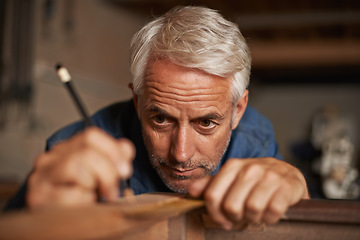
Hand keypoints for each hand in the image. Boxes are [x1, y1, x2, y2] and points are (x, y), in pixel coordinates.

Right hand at [27, 127, 134, 208]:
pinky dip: (83, 200)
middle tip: (114, 191)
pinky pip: (68, 193)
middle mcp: (49, 159)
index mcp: (65, 150)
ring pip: (75, 166)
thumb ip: (113, 160)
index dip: (113, 150)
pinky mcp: (38, 197)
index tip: (125, 170)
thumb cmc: (80, 199)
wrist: (58, 227)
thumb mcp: (99, 177)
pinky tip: (84, 205)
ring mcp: (40, 177)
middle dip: (108, 172)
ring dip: (94, 183)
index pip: (91, 136)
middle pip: (86, 151)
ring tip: (98, 197)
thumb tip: (125, 149)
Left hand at [189, 158, 308, 228]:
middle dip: (235, 218)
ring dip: (253, 219)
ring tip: (256, 214)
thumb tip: (192, 190)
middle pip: (231, 206)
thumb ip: (212, 184)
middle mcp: (250, 168)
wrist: (288, 173)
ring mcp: (270, 176)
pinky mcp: (287, 187)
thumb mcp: (232, 178)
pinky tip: (270, 213)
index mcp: (233, 166)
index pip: (212, 195)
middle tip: (241, 217)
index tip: (222, 220)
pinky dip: (270, 218)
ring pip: (252, 210)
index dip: (214, 214)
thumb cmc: (256, 179)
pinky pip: (272, 212)